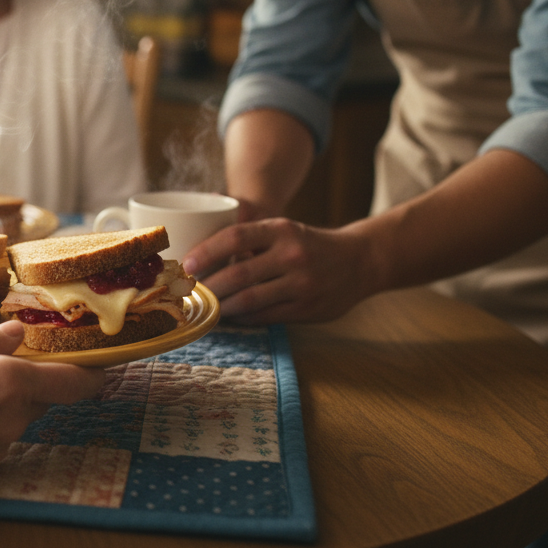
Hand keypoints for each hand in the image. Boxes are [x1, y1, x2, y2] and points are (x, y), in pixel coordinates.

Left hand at [183, 218, 376, 324]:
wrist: (360, 260)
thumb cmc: (308, 244)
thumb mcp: (283, 229)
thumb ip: (250, 237)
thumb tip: (201, 248)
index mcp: (281, 229)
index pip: (235, 237)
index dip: (206, 251)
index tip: (187, 264)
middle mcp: (291, 255)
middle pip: (238, 274)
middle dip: (209, 285)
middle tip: (190, 291)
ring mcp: (301, 284)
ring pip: (249, 300)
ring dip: (222, 306)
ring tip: (207, 306)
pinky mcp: (307, 308)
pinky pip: (265, 316)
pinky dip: (243, 317)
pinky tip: (231, 315)